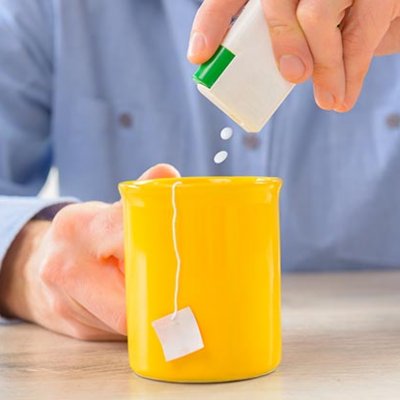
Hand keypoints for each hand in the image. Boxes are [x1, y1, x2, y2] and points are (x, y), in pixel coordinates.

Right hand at [0, 164, 179, 339]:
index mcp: (81, 226)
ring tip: (163, 298)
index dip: (161, 256)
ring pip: (124, 320)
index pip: (130, 239)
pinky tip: (139, 309)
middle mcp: (65, 264)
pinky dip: (133, 323)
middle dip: (158, 295)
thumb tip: (168, 175)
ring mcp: (63, 300)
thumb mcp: (109, 210)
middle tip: (185, 291)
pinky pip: (114, 332)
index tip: (185, 264)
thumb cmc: (87, 234)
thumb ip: (140, 195)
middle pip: (130, 295)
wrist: (39, 261)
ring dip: (148, 313)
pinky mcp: (70, 326)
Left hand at [188, 0, 399, 110]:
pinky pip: (360, 34)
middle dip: (283, 41)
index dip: (211, 24)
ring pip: (318, 16)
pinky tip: (342, 98)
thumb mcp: (298, 31)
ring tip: (329, 101)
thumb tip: (274, 81)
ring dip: (325, 66)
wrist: (375, 7)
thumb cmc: (331, 24)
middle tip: (293, 76)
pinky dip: (350, 73)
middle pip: (275, 2)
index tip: (199, 56)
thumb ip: (279, 45)